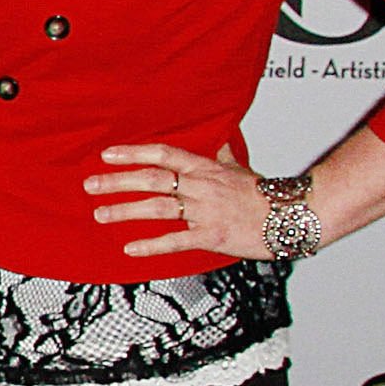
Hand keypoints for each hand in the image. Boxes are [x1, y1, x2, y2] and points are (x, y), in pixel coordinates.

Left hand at [87, 141, 266, 260]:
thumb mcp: (240, 168)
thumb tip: (216, 137)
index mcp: (206, 169)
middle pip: (152, 180)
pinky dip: (151, 245)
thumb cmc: (266, 193)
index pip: (164, 154)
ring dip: (126, 211)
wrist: (293, 215)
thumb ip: (220, 155)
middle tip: (90, 185)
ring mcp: (205, 212)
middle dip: (118, 182)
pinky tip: (130, 248)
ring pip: (158, 208)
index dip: (134, 153)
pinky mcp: (211, 236)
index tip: (108, 154)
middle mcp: (201, 188)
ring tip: (100, 214)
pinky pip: (176, 241)